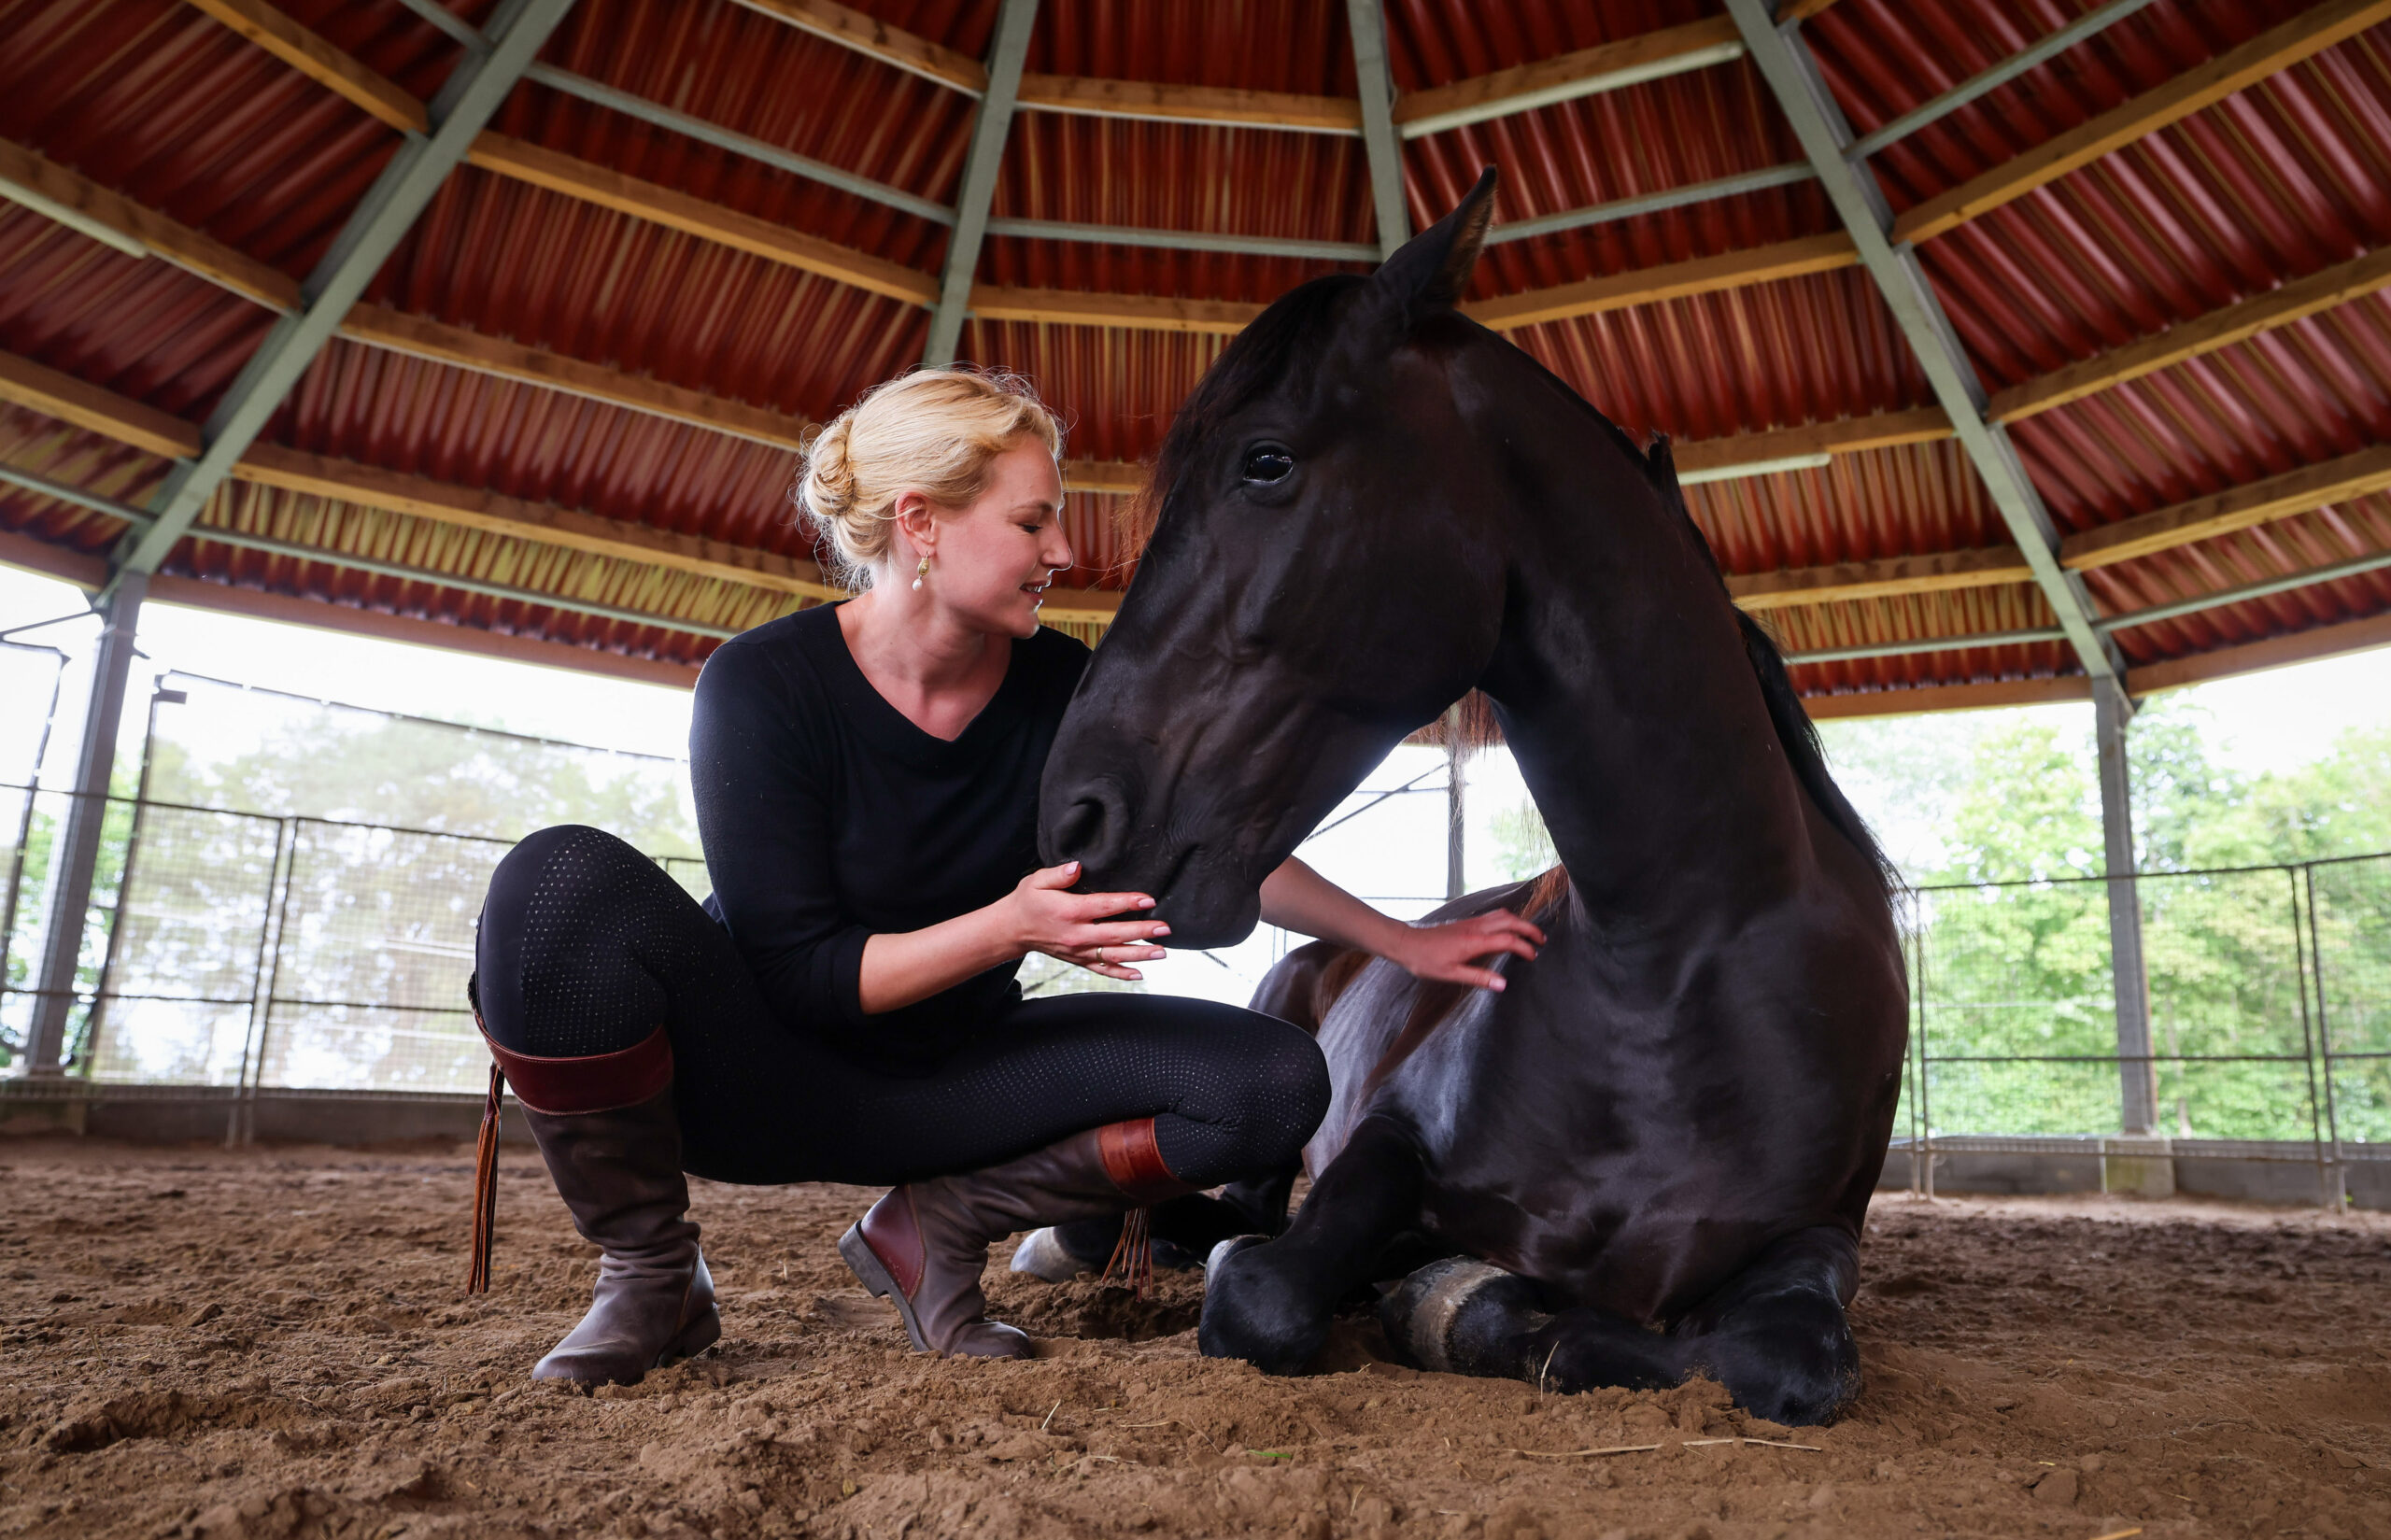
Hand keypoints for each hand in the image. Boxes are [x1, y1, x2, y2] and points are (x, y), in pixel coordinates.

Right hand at [1007, 862, 1169, 981]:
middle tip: (1164, 928)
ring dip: (1139, 954)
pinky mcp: (1078, 960)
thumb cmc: (1028, 901)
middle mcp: (1076, 934)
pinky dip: (1120, 974)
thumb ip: (1059, 874)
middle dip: (1142, 932)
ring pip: (1112, 956)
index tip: (1148, 899)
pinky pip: (1101, 970)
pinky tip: (1139, 974)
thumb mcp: (1037, 881)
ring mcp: (1078, 951)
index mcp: (1069, 911)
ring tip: (1161, 952)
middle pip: (1114, 934)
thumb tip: (1077, 867)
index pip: (1103, 906)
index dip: (1127, 902)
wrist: (1012, 929)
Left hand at [1388, 907, 1544, 990]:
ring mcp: (1471, 922)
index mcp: (1474, 941)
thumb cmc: (1426, 960)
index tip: (1533, 956)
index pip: (1508, 940)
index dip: (1524, 947)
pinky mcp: (1466, 922)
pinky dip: (1507, 920)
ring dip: (1519, 922)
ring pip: (1502, 914)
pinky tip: (1508, 929)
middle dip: (1529, 928)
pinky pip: (1493, 916)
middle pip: (1510, 920)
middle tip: (1542, 941)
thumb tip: (1502, 984)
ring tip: (1530, 934)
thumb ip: (1479, 978)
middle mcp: (1475, 927)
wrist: (1406, 943)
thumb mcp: (1451, 974)